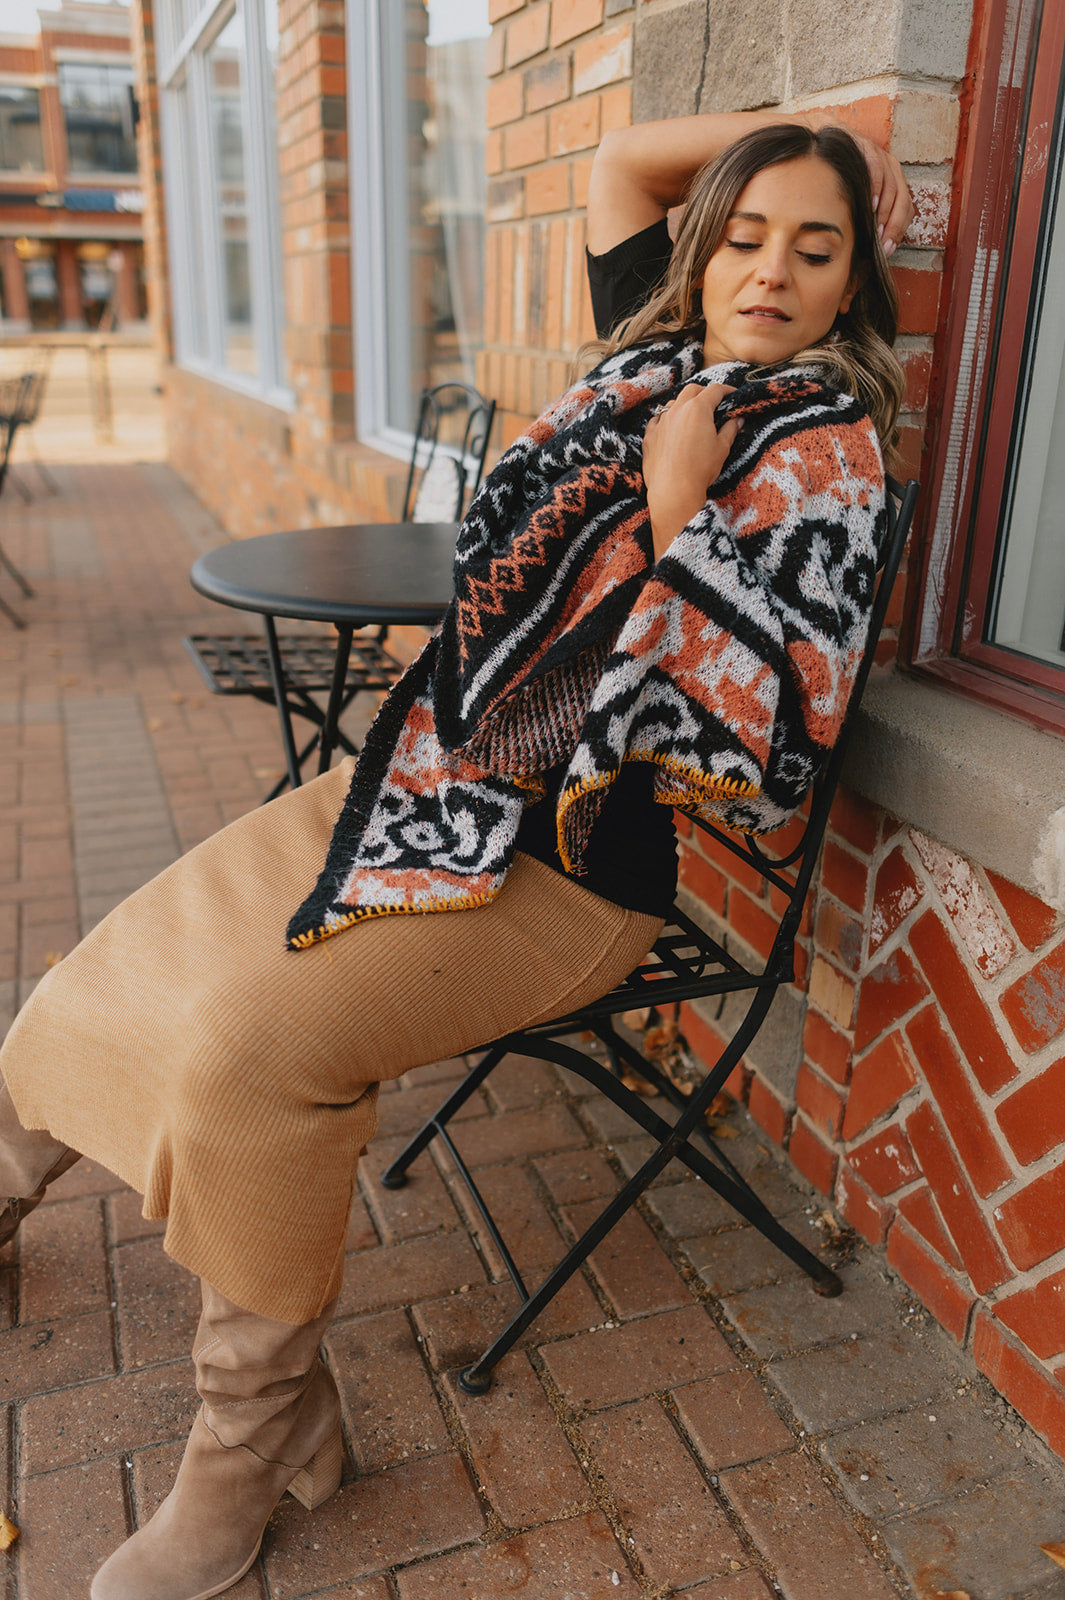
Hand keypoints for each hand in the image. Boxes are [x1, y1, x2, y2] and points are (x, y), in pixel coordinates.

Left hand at [643, 383, 739, 559]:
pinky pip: (657, 420)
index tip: (733, 395)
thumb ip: (730, 429)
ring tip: (692, 417)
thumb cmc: (700, 470)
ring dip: (684, 405)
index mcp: (698, 409)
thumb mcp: (722, 448)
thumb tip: (737, 420)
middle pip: (692, 390)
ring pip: (673, 403)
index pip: (715, 390)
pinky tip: (672, 429)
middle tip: (713, 403)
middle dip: (704, 392)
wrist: (673, 491)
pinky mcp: (649, 436)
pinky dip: (666, 420)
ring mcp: (660, 422)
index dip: (727, 390)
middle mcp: (677, 410)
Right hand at [800, 115, 912, 254]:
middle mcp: (891, 167)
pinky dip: (875, 188)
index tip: (887, 250)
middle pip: (902, 200)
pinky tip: (870, 204)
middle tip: (882, 246)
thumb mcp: (854, 198)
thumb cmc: (834, 176)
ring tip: (876, 231)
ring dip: (885, 212)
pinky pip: (876, 169)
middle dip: (893, 226)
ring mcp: (880, 155)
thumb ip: (865, 215)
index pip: (905, 208)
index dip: (899, 230)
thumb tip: (869, 245)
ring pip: (892, 187)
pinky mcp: (866, 147)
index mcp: (893, 180)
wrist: (817, 145)